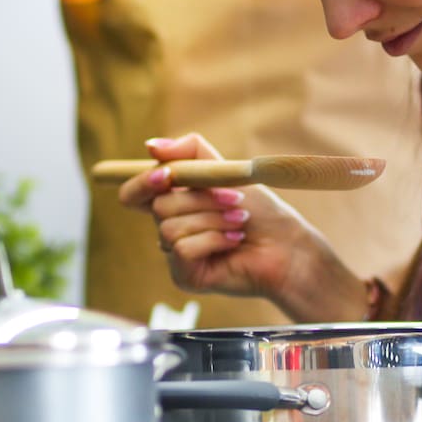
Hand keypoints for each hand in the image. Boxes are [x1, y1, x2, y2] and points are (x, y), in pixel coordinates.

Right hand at [115, 133, 365, 321]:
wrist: (288, 246)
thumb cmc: (261, 211)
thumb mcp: (225, 171)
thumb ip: (190, 152)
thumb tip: (150, 146)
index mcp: (173, 202)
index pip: (133, 193)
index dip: (142, 182)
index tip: (166, 175)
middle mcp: (169, 228)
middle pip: (158, 206)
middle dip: (201, 198)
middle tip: (235, 200)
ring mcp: (175, 254)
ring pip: (171, 228)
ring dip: (213, 219)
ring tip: (240, 221)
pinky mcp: (185, 276)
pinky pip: (183, 250)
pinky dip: (214, 240)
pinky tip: (234, 241)